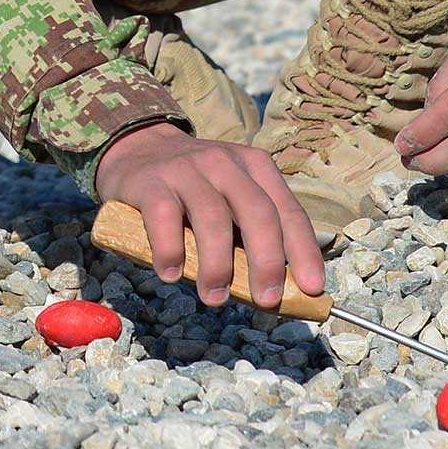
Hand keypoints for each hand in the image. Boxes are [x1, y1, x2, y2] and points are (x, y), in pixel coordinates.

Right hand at [94, 122, 324, 308]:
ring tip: (213, 297)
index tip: (311, 287)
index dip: (303, 251)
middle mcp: (224, 163)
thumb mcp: (230, 195)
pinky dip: (171, 251)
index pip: (287, 210)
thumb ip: (248, 231)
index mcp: (254, 166)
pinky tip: (170, 273)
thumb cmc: (194, 187)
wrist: (136, 148)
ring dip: (218, 266)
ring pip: (213, 218)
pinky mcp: (151, 181)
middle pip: (257, 212)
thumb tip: (274, 289)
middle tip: (266, 299)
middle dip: (267, 261)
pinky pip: (165, 218)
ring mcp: (186, 169)